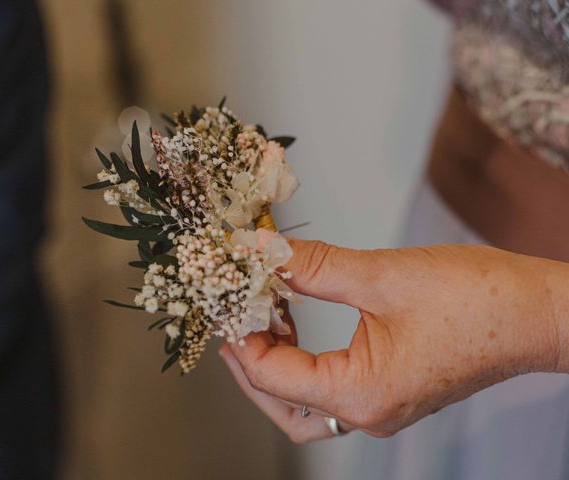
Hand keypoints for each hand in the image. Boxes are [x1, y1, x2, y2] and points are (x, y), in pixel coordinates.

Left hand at [220, 235, 568, 442]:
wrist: (535, 311)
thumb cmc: (476, 298)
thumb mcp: (381, 274)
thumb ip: (314, 265)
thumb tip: (263, 250)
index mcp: (360, 394)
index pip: (272, 376)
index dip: (241, 334)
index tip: (226, 296)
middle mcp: (366, 412)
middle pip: (281, 400)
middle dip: (250, 358)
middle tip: (234, 314)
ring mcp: (378, 405)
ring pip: (302, 398)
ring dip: (275, 358)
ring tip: (262, 310)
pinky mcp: (388, 388)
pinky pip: (328, 383)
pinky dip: (303, 356)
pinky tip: (295, 317)